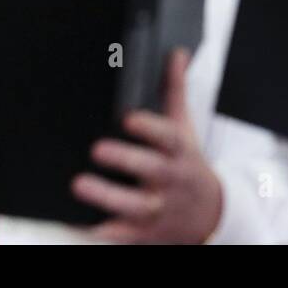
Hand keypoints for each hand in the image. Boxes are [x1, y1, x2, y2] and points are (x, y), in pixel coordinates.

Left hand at [72, 49, 223, 243]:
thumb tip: (176, 54)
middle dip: (126, 160)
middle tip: (97, 148)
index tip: (128, 118)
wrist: (210, 213)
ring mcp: (159, 208)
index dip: (150, 128)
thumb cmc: (187, 164)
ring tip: (79, 184)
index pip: (169, 137)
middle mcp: (171, 179)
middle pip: (152, 170)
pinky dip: (100, 229)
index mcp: (180, 151)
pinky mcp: (145, 232)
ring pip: (135, 205)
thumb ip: (174, 91)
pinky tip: (77, 221)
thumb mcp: (185, 128)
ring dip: (107, 196)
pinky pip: (122, 233)